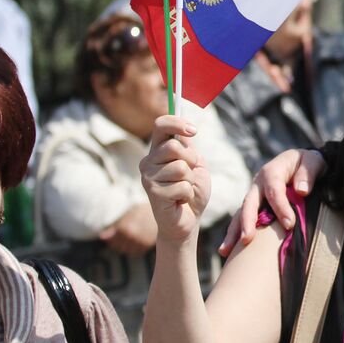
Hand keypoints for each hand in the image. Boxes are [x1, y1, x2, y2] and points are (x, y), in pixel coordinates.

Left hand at [99, 203, 157, 255]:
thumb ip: (113, 228)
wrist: (163, 212)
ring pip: (126, 251)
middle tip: (122, 236)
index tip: (113, 235)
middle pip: (118, 247)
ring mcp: (140, 242)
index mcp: (125, 227)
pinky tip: (136, 241)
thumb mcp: (127, 217)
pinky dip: (134, 248)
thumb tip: (101, 237)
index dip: (110, 239)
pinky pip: (136, 252)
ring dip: (125, 247)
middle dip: (117, 243)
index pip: (111, 240)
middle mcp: (132, 236)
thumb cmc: (142, 212)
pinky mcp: (147, 245)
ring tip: (129, 238)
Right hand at [140, 115, 210, 243]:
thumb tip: (184, 130)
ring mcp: (148, 177)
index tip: (193, 130)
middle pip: (173, 147)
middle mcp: (148, 162)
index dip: (177, 123)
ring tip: (183, 190)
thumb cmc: (192, 190)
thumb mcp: (195, 165)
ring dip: (190, 180)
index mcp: (158, 151)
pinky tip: (180, 200)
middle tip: (189, 174)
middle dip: (190, 160)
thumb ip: (188, 148)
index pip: (160, 125)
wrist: (189, 219)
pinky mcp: (152, 193)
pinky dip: (188, 193)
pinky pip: (182, 186)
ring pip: (180, 167)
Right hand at [218, 147, 327, 256]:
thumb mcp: (313, 162)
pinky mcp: (254, 205)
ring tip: (226, 251)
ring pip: (241, 213)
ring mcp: (254, 195)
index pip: (275, 191)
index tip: (290, 225)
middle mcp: (258, 183)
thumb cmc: (308, 163)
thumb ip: (307, 174)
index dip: (281, 208)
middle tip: (247, 240)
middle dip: (247, 222)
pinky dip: (235, 234)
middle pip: (250, 203)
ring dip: (233, 232)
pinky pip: (242, 219)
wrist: (300, 162)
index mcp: (272, 171)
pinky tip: (228, 251)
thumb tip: (301, 191)